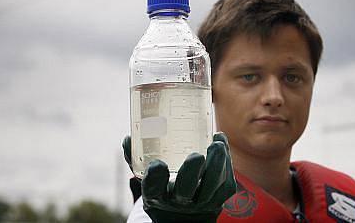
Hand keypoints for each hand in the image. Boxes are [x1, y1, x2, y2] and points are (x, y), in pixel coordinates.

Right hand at [122, 133, 236, 222]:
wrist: (184, 215)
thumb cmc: (162, 186)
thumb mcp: (145, 177)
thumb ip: (135, 157)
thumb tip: (128, 138)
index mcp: (157, 195)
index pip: (153, 188)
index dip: (155, 177)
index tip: (157, 163)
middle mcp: (179, 202)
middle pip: (185, 191)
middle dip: (191, 173)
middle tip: (196, 155)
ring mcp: (201, 202)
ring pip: (211, 187)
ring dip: (217, 165)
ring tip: (217, 144)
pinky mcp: (220, 199)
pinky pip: (225, 183)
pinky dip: (226, 162)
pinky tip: (221, 143)